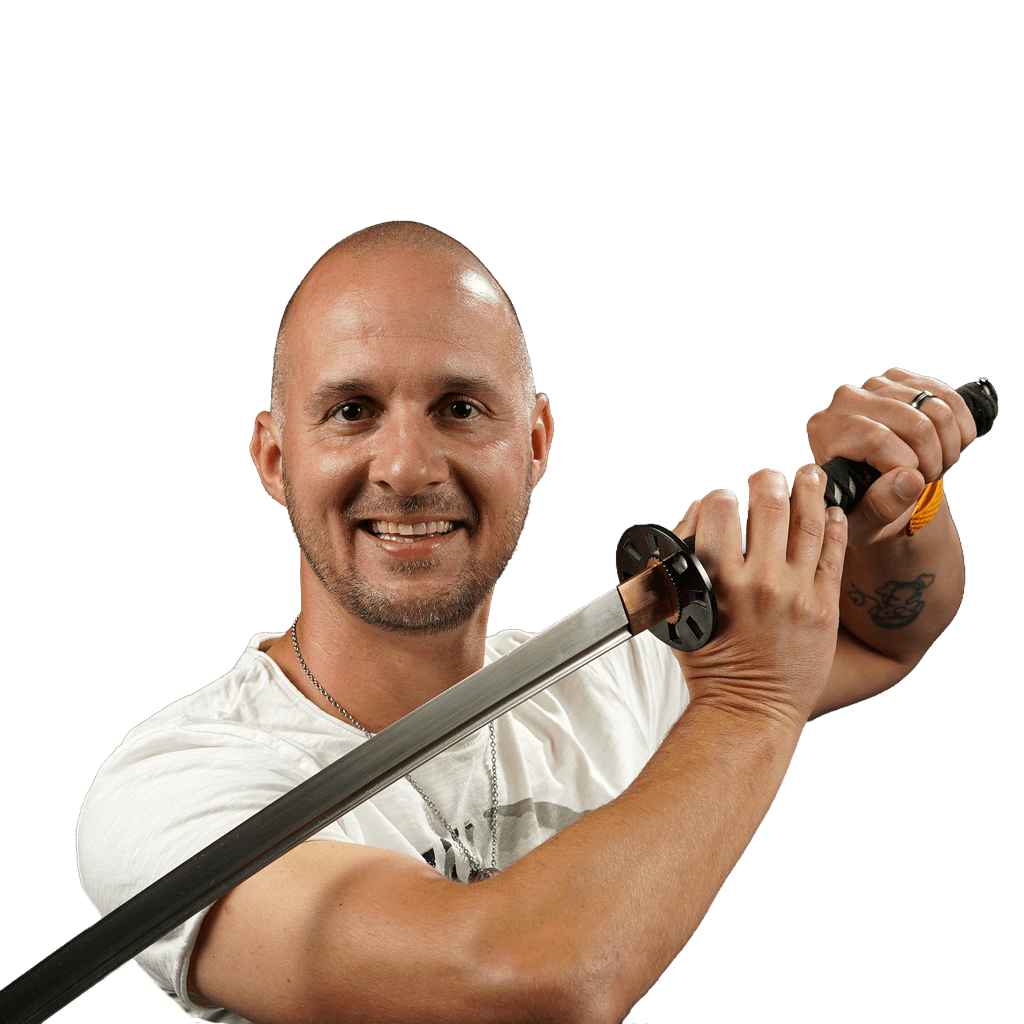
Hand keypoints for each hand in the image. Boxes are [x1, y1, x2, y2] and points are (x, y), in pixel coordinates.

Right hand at [671, 466, 847, 728]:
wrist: (749, 711)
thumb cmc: (710, 666)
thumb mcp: (679, 612)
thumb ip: (681, 562)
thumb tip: (697, 515)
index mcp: (717, 581)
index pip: (719, 513)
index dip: (720, 498)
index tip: (724, 498)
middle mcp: (759, 581)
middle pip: (768, 507)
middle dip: (767, 482)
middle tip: (768, 477)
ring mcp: (796, 593)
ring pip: (807, 523)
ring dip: (808, 491)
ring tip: (809, 475)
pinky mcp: (824, 607)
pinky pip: (833, 554)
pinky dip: (833, 526)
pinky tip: (832, 511)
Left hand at [806, 368, 976, 545]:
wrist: (875, 487)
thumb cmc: (863, 506)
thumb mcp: (865, 522)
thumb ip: (880, 507)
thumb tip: (910, 479)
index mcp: (825, 429)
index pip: (878, 438)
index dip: (906, 466)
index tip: (908, 485)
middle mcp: (846, 399)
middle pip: (914, 422)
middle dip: (932, 460)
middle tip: (926, 479)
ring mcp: (877, 385)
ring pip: (938, 409)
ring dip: (948, 447)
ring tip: (932, 466)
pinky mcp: (905, 380)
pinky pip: (951, 398)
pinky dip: (961, 429)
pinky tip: (947, 448)